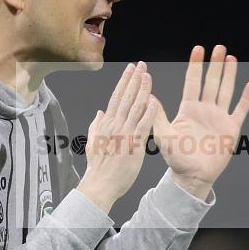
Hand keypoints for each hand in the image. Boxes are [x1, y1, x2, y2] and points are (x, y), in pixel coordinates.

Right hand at [78, 61, 156, 212]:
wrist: (101, 184)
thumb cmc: (99, 167)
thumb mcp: (93, 143)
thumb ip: (96, 126)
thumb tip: (100, 112)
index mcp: (106, 123)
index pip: (116, 97)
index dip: (124, 81)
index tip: (130, 70)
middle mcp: (115, 125)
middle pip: (126, 97)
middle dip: (134, 79)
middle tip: (141, 65)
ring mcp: (125, 133)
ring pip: (135, 106)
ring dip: (142, 90)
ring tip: (148, 75)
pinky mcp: (134, 144)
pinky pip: (143, 125)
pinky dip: (149, 112)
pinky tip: (155, 100)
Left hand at [153, 45, 248, 198]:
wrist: (193, 177)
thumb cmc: (176, 159)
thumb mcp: (164, 136)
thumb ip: (158, 116)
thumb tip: (148, 96)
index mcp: (188, 109)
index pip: (192, 82)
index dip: (195, 66)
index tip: (198, 50)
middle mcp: (205, 110)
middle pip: (211, 82)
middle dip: (215, 64)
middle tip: (219, 47)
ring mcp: (219, 117)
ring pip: (226, 91)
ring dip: (229, 75)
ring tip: (231, 58)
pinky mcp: (231, 128)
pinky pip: (240, 110)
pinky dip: (246, 98)